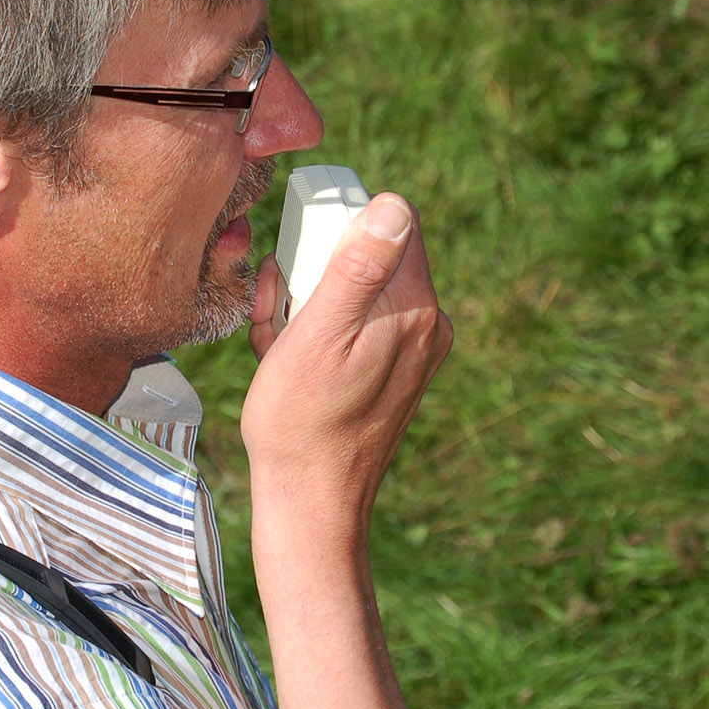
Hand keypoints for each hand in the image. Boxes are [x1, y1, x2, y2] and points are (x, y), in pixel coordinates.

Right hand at [242, 193, 453, 543]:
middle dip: (312, 275)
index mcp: (415, 308)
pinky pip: (354, 327)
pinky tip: (292, 366)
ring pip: (354, 292)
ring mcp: (415, 350)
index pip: (387, 219)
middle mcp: (428, 324)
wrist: (311, 503)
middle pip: (367, 255)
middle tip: (280, 320)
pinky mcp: (396, 371)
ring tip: (281, 350)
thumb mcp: (318, 334)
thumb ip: (358, 268)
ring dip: (307, 308)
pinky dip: (317, 336)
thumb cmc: (302, 421)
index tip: (301, 271)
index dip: (334, 228)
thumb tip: (394, 206)